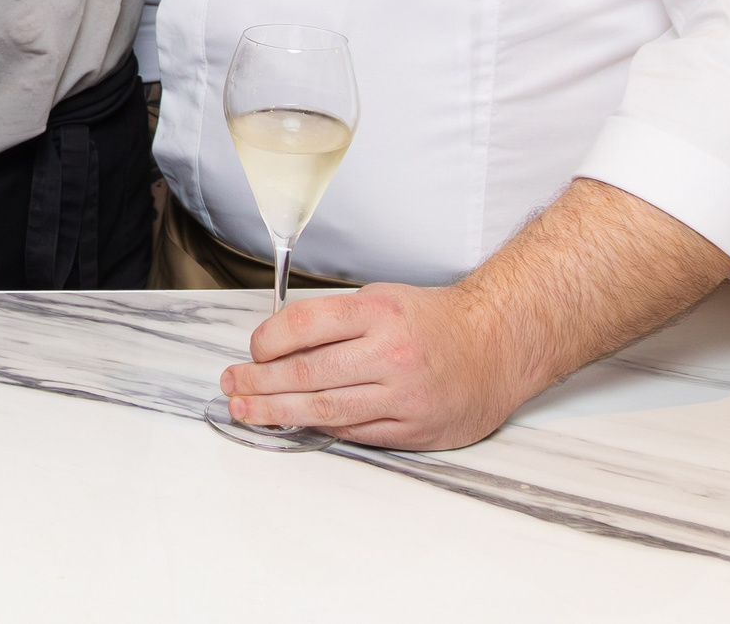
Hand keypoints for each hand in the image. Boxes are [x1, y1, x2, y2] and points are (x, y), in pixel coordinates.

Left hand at [220, 282, 527, 449]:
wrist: (497, 345)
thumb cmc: (434, 321)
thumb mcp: (382, 299)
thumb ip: (334, 320)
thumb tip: (278, 345)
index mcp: (377, 312)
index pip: (303, 325)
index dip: (266, 341)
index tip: (250, 351)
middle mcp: (389, 353)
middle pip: (306, 372)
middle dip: (258, 382)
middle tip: (231, 385)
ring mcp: (402, 394)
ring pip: (325, 408)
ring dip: (277, 412)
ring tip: (247, 410)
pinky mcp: (413, 427)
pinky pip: (354, 430)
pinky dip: (320, 427)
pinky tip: (295, 423)